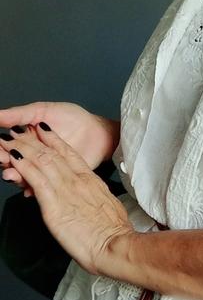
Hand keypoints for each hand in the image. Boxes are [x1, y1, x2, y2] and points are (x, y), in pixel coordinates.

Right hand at [0, 102, 119, 197]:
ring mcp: (41, 168)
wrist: (97, 133)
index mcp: (25, 138)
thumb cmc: (73, 119)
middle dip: (4, 160)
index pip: (7, 144)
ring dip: (15, 175)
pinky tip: (28, 188)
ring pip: (23, 175)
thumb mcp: (43, 111)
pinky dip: (32, 188)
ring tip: (12, 173)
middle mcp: (31, 154)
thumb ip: (18, 115)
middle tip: (3, 158)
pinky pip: (40, 187)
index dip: (1, 145)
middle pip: (11, 160)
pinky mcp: (53, 180)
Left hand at [0, 123, 133, 275]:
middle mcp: (76, 181)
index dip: (53, 139)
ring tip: (9, 139)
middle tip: (18, 130)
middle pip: (51, 154)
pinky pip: (35, 180)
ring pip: (41, 162)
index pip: (69, 153)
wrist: (115, 245)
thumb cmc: (114, 233)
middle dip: (32, 140)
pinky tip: (14, 159)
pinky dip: (23, 167)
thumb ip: (94, 199)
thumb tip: (88, 202)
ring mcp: (65, 191)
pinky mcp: (54, 205)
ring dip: (22, 148)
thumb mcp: (108, 207)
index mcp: (90, 181)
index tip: (43, 128)